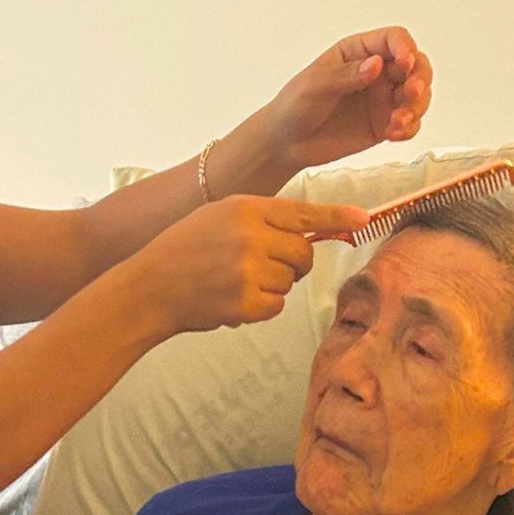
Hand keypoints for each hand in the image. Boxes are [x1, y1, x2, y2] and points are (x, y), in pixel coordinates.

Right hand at [130, 194, 368, 338]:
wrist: (150, 287)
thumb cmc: (184, 250)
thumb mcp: (220, 216)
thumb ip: (262, 219)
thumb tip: (308, 231)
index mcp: (246, 208)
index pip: (303, 212)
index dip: (336, 217)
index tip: (363, 219)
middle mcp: (251, 236)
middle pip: (303, 252)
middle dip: (295, 263)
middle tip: (267, 265)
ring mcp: (250, 270)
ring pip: (290, 281)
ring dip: (272, 285)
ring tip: (235, 281)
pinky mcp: (247, 302)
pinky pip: (277, 305)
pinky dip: (261, 306)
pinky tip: (233, 298)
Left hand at [220, 28, 434, 187]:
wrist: (286, 143)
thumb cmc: (294, 106)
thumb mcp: (315, 86)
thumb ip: (346, 75)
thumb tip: (375, 65)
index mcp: (358, 52)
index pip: (393, 39)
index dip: (405, 48)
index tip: (404, 63)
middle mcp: (375, 72)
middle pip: (415, 65)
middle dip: (419, 78)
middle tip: (410, 93)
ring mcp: (382, 98)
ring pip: (418, 95)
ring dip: (417, 107)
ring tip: (398, 122)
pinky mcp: (384, 123)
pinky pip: (410, 122)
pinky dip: (410, 128)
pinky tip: (394, 133)